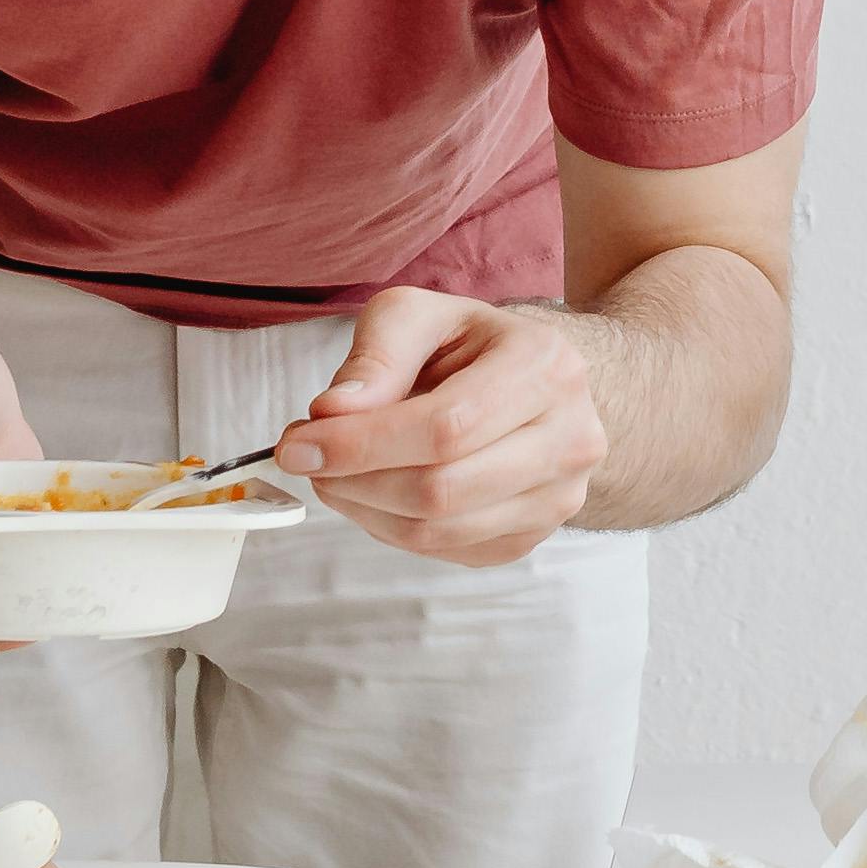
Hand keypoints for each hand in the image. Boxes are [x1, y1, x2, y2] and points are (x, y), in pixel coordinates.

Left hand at [277, 289, 609, 564]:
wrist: (537, 383)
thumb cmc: (472, 345)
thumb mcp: (420, 316)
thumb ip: (376, 355)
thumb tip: (332, 413)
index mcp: (545, 367)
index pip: (445, 428)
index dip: (361, 445)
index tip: (296, 445)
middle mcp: (570, 437)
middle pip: (441, 490)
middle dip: (354, 481)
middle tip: (307, 460)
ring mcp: (559, 496)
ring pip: (439, 531)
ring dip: (364, 510)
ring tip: (335, 474)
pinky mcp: (534, 536)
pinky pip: (446, 551)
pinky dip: (392, 528)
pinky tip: (377, 492)